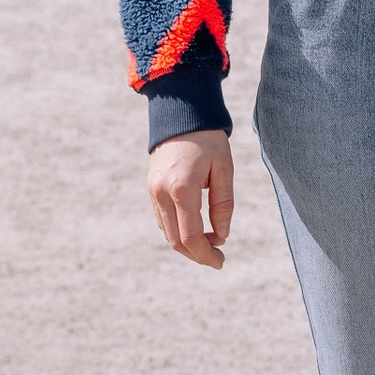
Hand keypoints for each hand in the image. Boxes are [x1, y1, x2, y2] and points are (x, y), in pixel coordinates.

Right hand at [149, 131, 234, 268]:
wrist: (181, 112)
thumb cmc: (208, 139)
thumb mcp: (224, 169)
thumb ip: (224, 205)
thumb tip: (222, 236)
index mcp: (182, 188)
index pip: (191, 237)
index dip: (206, 255)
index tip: (221, 262)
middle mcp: (162, 193)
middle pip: (176, 240)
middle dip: (197, 254)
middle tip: (218, 257)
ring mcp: (152, 191)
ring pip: (167, 232)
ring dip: (187, 244)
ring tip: (211, 242)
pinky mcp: (150, 187)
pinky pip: (162, 219)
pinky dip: (177, 230)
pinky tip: (195, 228)